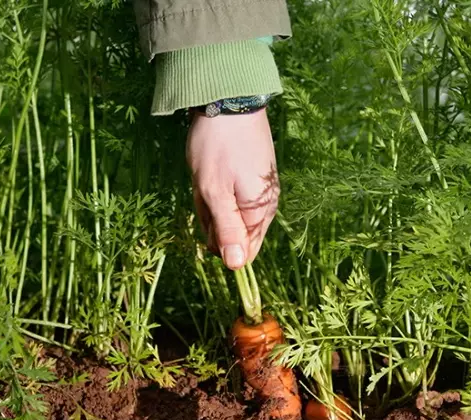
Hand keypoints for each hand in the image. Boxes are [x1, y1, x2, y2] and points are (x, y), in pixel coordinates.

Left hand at [186, 109, 278, 269]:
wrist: (231, 101)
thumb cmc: (218, 147)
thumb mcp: (214, 191)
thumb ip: (226, 230)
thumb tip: (236, 267)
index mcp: (259, 213)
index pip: (242, 252)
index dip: (218, 241)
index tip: (207, 214)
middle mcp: (265, 206)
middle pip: (233, 233)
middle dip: (212, 217)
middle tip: (204, 189)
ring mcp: (259, 191)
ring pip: (228, 212)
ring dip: (211, 201)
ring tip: (207, 175)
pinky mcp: (253, 177)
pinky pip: (231, 196)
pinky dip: (216, 187)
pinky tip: (211, 169)